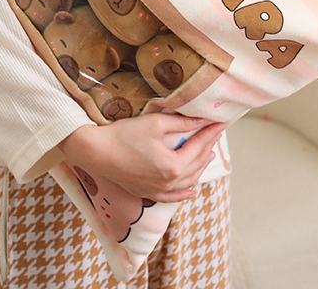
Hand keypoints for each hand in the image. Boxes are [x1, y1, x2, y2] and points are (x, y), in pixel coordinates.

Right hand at [59, 113, 224, 202]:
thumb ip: (180, 123)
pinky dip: (185, 192)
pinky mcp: (147, 193)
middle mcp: (169, 182)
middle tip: (215, 133)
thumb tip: (199, 121)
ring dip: (200, 166)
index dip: (210, 133)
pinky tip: (192, 190)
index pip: (198, 146)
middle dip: (207, 146)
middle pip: (196, 164)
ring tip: (208, 153)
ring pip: (188, 181)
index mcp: (173, 166)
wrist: (97, 152)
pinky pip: (173, 197)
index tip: (220, 122)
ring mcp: (158, 191)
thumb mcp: (155, 124)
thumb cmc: (124, 135)